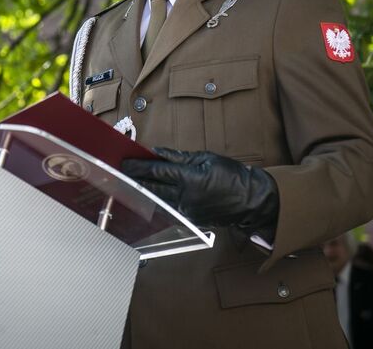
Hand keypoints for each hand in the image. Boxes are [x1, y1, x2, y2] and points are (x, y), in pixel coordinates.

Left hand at [121, 147, 278, 240]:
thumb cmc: (232, 176)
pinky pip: (169, 207)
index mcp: (190, 179)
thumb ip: (179, 158)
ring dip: (143, 191)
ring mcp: (187, 211)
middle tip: (120, 172)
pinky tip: (148, 193)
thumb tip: (157, 153)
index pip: (157, 171)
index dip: (139, 166)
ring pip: (158, 199)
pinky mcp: (190, 219)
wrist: (252, 201)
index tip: (125, 162)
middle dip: (135, 179)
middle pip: (152, 188)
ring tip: (129, 182)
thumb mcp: (206, 158)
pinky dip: (158, 199)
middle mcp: (186, 197)